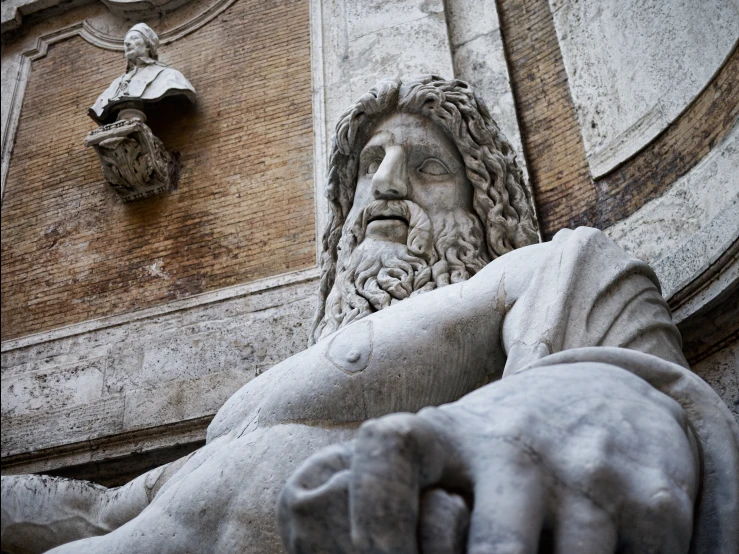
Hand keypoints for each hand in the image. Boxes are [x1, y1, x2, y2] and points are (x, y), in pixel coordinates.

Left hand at [278, 362, 699, 552]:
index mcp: (445, 433)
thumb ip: (374, 486)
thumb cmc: (501, 449)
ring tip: (535, 552)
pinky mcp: (653, 502)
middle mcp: (513, 445)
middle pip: (493, 553)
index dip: (374, 514)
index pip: (386, 449)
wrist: (606, 395)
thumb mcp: (441, 451)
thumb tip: (309, 508)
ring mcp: (586, 473)